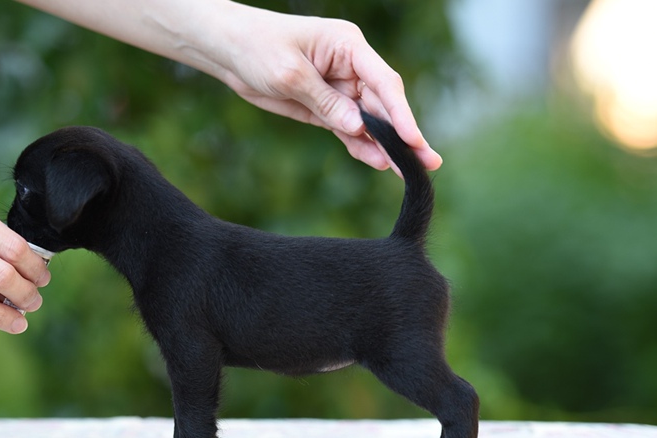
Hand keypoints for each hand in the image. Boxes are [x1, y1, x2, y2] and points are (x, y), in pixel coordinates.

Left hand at [213, 5, 442, 172]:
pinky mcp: (325, 108)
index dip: (401, 113)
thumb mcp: (291, 75)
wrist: (228, 50)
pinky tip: (378, 163)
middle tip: (428, 163)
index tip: (414, 140)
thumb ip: (326, 102)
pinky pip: (349, 131)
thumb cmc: (258, 48)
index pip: (383, 82)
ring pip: (370, 122)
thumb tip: (359, 128)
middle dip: (404, 135)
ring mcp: (339, 89)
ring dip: (387, 146)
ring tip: (408, 173)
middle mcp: (350, 67)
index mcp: (348, 46)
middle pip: (384, 104)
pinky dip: (362, 147)